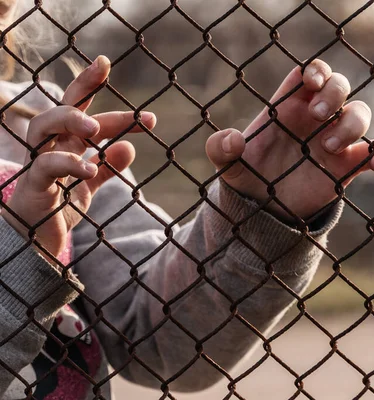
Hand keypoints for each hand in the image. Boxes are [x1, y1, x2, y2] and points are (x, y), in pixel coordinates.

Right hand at [2, 56, 156, 259]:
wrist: (34, 245)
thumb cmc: (57, 209)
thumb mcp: (88, 186)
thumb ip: (106, 167)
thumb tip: (129, 148)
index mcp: (66, 143)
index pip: (83, 110)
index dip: (100, 95)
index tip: (127, 87)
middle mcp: (51, 147)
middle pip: (63, 107)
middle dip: (82, 86)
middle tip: (104, 71)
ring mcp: (38, 164)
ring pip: (44, 126)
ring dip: (69, 120)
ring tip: (95, 128)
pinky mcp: (32, 187)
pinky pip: (44, 166)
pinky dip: (67, 164)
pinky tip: (88, 169)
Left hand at [206, 59, 373, 221]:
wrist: (266, 209)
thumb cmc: (250, 176)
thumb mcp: (228, 165)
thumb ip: (221, 149)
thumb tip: (232, 139)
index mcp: (289, 106)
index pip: (310, 74)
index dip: (316, 71)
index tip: (312, 84)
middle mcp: (316, 118)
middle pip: (340, 85)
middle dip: (335, 92)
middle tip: (319, 115)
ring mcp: (335, 140)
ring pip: (360, 114)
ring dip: (352, 124)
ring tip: (329, 147)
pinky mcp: (348, 165)